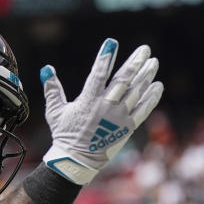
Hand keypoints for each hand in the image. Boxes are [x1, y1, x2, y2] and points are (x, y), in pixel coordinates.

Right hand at [41, 39, 162, 184]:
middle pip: (123, 81)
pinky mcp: (127, 128)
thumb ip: (52, 89)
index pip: (97, 75)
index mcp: (87, 101)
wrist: (76, 161)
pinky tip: (157, 85)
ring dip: (146, 76)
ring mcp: (118, 118)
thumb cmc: (65, 134)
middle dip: (135, 63)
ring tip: (153, 62)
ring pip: (135, 93)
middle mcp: (105, 107)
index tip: (112, 43)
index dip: (105, 58)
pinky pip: (143, 110)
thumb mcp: (55, 111)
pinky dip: (151, 97)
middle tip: (144, 49)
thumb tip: (46, 69)